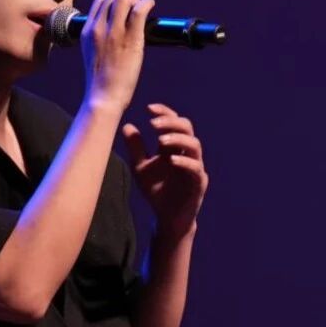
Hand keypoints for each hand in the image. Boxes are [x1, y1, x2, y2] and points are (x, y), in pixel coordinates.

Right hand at [81, 0, 155, 112]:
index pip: (99, 2)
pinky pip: (140, 9)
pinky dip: (147, 3)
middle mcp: (98, 28)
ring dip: (135, 0)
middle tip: (134, 11)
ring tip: (142, 11)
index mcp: (87, 32)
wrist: (103, 97)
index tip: (121, 13)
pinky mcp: (131, 38)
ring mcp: (114, 32)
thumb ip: (97, 40)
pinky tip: (151, 6)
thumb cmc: (101, 82)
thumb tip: (111, 33)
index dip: (112, 3)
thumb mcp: (91, 55)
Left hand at [122, 103, 208, 239]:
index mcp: (174, 147)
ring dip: (178, 139)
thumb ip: (136, 148)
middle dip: (171, 122)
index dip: (165, 112)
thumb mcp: (140, 168)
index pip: (175, 122)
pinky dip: (185, 163)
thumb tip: (126, 126)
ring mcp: (195, 167)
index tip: (149, 108)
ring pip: (194, 145)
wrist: (166, 218)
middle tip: (153, 124)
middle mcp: (186, 153)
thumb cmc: (156, 191)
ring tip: (160, 140)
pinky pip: (196, 169)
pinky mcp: (199, 184)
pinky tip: (171, 161)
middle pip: (187, 128)